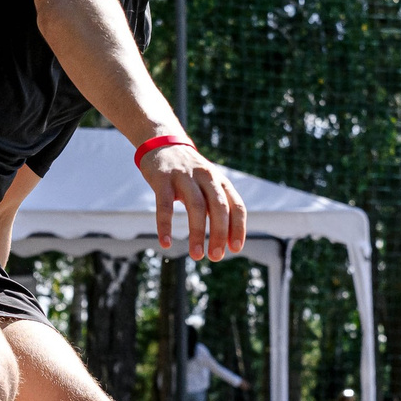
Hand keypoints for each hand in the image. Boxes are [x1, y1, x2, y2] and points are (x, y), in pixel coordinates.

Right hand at [138, 142, 247, 261]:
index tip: (235, 249)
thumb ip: (217, 207)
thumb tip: (226, 241)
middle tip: (215, 257)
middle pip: (218, 207)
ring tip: (196, 255)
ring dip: (197, 234)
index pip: (236, 205)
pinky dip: (165, 226)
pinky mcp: (162, 179)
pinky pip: (164, 206)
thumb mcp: (208, 184)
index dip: (238, 228)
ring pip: (196, 207)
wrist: (162, 143)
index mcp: (220, 181)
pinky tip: (166, 243)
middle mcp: (206, 177)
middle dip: (219, 234)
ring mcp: (184, 176)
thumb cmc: (189, 173)